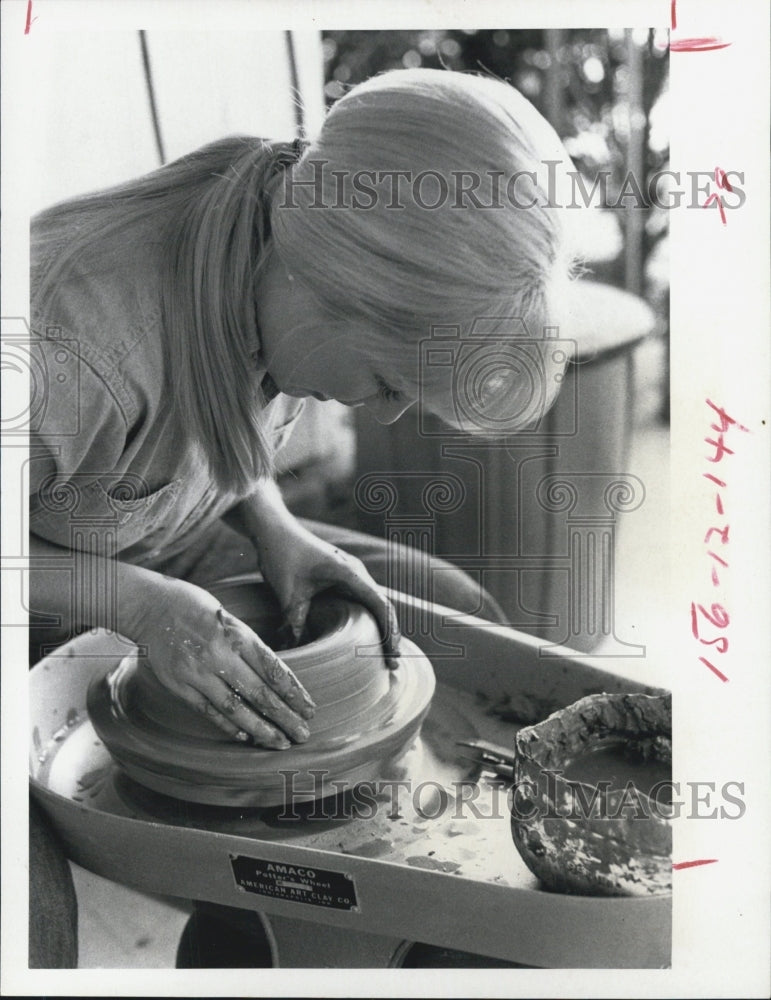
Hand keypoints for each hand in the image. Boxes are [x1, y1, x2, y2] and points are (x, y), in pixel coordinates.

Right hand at [122, 574, 315, 747]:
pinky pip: (209, 711)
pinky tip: (246, 736)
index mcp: (239, 635)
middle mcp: (220, 655)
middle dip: (285, 717)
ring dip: (261, 729)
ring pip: (235, 708)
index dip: (294, 693)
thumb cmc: (199, 610)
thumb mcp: (232, 621)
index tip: (309, 709)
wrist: (152, 606)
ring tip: (280, 742)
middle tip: (303, 734)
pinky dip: (229, 725)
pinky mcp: (180, 685)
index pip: (274, 670)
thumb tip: (277, 680)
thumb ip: (251, 649)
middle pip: (259, 693)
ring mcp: (198, 672)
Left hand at [254, 519, 401, 668]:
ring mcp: (350, 573)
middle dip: (390, 635)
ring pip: (374, 603)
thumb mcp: (288, 592)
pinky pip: (362, 600)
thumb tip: (295, 654)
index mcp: (349, 573)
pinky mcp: (341, 576)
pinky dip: (369, 619)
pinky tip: (366, 637)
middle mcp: (356, 572)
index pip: (380, 605)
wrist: (273, 529)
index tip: (392, 655)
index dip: (389, 631)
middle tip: (393, 666)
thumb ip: (295, 623)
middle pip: (383, 606)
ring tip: (384, 656)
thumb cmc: (282, 554)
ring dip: (381, 627)